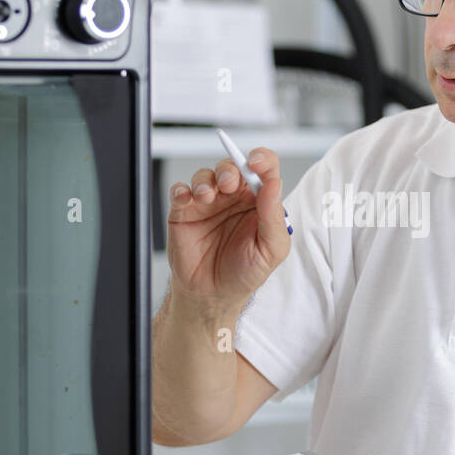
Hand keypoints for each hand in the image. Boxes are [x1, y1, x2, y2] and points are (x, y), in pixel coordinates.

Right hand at [167, 147, 289, 303]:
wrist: (213, 295)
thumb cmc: (245, 272)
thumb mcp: (271, 249)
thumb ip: (273, 216)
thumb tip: (274, 184)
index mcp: (259, 202)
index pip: (264, 169)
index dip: (261, 159)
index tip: (256, 162)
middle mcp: (234, 198)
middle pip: (232, 166)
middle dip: (230, 169)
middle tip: (228, 184)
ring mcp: (209, 203)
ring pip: (206, 175)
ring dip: (205, 181)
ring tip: (207, 197)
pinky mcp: (185, 211)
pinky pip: (180, 191)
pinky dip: (181, 190)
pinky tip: (186, 199)